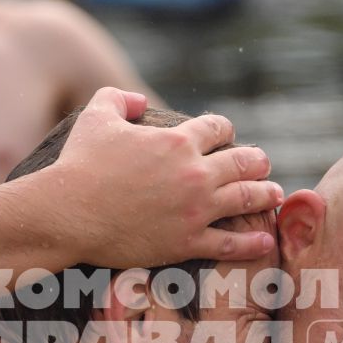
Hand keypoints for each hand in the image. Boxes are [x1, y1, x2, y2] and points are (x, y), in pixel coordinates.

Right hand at [39, 89, 282, 267]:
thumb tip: (142, 102)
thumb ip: (121, 98)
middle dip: (257, 161)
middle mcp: (195, 173)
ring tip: (275, 194)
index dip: (225, 130)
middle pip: (244, 162)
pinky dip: (252, 242)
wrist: (67, 213)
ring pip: (246, 199)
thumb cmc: (79, 165)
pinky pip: (230, 243)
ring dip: (266, 194)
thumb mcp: (97, 116)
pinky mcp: (187, 242)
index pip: (218, 128)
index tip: (227, 136)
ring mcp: (195, 210)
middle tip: (264, 165)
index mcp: (178, 141)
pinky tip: (265, 240)